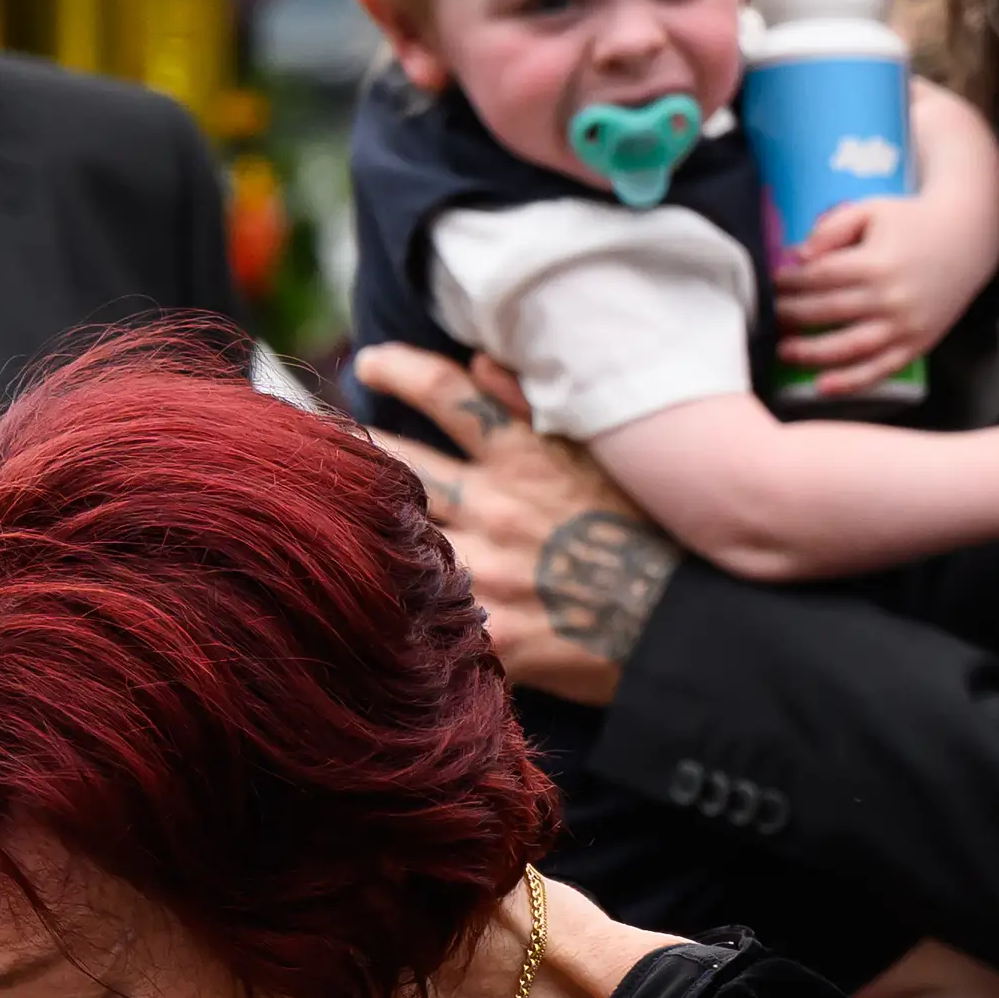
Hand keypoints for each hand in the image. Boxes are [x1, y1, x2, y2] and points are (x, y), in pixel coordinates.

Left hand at [354, 343, 675, 707]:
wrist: (686, 626)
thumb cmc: (658, 536)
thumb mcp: (607, 454)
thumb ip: (542, 408)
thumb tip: (482, 364)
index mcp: (526, 459)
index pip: (447, 395)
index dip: (400, 371)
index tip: (370, 362)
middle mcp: (495, 509)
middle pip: (399, 464)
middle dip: (350, 446)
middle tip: (312, 434)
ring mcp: (486, 574)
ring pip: (398, 538)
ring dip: (358, 522)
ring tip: (322, 512)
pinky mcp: (491, 636)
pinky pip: (427, 619)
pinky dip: (394, 608)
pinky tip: (355, 607)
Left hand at [773, 194, 988, 393]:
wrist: (968, 238)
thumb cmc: (912, 221)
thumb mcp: (871, 210)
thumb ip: (833, 228)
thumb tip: (798, 257)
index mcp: (875, 262)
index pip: (818, 278)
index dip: (790, 282)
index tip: (774, 283)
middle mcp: (890, 297)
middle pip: (827, 312)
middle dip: (792, 315)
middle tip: (772, 316)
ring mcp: (904, 325)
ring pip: (848, 347)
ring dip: (810, 353)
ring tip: (784, 350)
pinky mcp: (917, 343)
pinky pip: (880, 369)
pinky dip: (850, 382)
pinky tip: (822, 386)